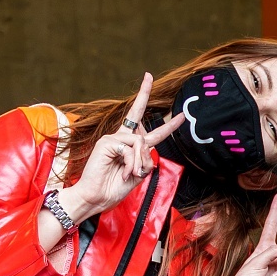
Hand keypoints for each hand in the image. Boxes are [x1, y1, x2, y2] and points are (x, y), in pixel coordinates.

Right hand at [64, 72, 186, 226]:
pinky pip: (130, 149)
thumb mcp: (139, 174)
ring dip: (140, 161)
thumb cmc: (113, 188)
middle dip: (144, 93)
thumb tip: (146, 146)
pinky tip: (125, 173)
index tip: (180, 115)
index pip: (145, 131)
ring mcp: (112, 139)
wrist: (96, 198)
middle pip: (135, 114)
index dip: (164, 123)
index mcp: (129, 147)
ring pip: (140, 141)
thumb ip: (146, 159)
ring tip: (133, 174)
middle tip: (149, 77)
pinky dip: (132, 163)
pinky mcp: (106, 143)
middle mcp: (120, 139)